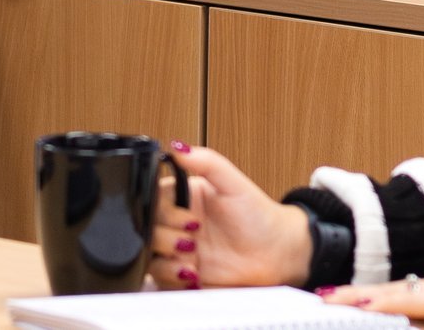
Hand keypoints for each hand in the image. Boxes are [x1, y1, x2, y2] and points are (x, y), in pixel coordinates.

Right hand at [148, 143, 312, 290]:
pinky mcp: (181, 272)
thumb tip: (178, 146)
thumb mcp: (234, 184)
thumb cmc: (259, 217)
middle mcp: (177, 222)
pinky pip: (160, 277)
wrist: (276, 255)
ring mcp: (178, 249)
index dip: (164, 212)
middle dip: (167, 237)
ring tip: (193, 259)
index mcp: (184, 197)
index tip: (188, 219)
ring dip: (169, 259)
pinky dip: (173, 276)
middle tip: (192, 240)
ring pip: (150, 253)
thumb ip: (207, 162)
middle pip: (147, 228)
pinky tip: (193, 274)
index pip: (154, 199)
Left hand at [322, 279, 423, 322]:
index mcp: (404, 294)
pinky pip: (401, 302)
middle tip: (318, 296)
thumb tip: (384, 316)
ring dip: (353, 297)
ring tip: (329, 300)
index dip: (348, 295)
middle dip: (342, 295)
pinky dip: (382, 304)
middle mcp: (406, 290)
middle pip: (368, 292)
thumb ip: (405, 313)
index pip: (370, 294)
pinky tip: (365, 307)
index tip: (326, 296)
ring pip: (378, 294)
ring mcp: (416, 293)